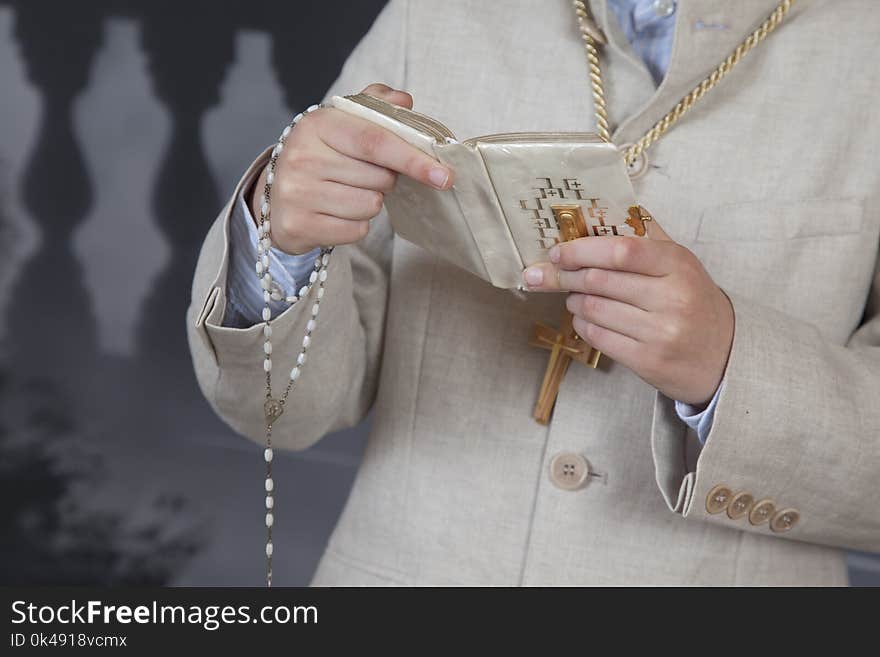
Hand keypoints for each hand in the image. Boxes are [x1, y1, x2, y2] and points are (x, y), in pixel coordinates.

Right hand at [249, 83, 453, 253]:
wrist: (275, 197)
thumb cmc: (321, 156)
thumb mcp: (342, 123)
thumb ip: (375, 105)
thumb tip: (404, 101)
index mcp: (317, 125)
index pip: (375, 141)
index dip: (413, 159)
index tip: (444, 175)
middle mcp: (302, 157)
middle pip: (379, 178)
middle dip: (386, 180)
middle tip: (365, 175)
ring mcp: (297, 193)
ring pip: (369, 206)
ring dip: (370, 203)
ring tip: (347, 193)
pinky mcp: (298, 226)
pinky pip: (355, 231)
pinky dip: (356, 225)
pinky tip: (336, 213)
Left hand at [522, 218, 733, 405]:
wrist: (726, 355)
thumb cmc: (694, 301)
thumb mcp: (680, 264)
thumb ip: (644, 238)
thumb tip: (597, 214)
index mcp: (678, 264)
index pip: (621, 250)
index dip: (581, 249)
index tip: (558, 251)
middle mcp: (671, 298)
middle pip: (599, 280)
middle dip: (566, 275)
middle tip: (552, 273)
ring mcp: (660, 332)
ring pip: (593, 309)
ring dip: (574, 300)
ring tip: (574, 296)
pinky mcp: (647, 361)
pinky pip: (597, 337)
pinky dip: (582, 324)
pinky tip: (585, 318)